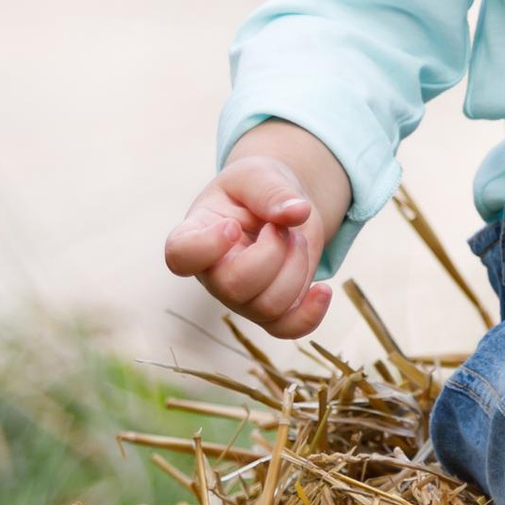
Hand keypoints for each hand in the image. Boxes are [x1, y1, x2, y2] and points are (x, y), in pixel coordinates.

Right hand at [164, 122, 350, 340]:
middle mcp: (212, 273)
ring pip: (267, 306)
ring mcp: (240, 297)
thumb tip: (297, 212)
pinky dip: (310, 315)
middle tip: (281, 226)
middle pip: (234, 287)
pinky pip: (286, 329)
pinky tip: (322, 290)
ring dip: (296, 268)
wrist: (279, 206)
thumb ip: (272, 191)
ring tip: (295, 240)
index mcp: (195, 234)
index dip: (206, 247)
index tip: (233, 225)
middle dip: (272, 252)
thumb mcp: (260, 174)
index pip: (181, 255)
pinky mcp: (272, 309)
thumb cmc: (256, 188)